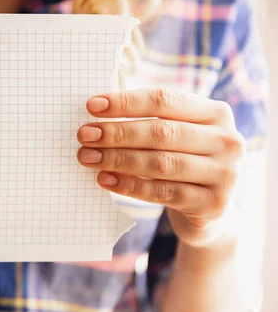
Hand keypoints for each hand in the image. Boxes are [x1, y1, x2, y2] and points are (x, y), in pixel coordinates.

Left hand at [77, 88, 245, 246]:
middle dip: (117, 133)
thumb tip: (97, 114)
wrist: (208, 210)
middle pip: (162, 132)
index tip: (92, 105)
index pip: (165, 100)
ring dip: (118, 159)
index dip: (126, 102)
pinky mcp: (213, 203)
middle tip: (84, 135)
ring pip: (161, 163)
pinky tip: (104, 179)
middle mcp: (226, 140)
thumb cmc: (181, 161)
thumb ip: (146, 121)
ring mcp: (224, 173)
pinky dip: (129, 186)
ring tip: (88, 157)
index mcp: (215, 113)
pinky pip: (163, 192)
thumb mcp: (173, 136)